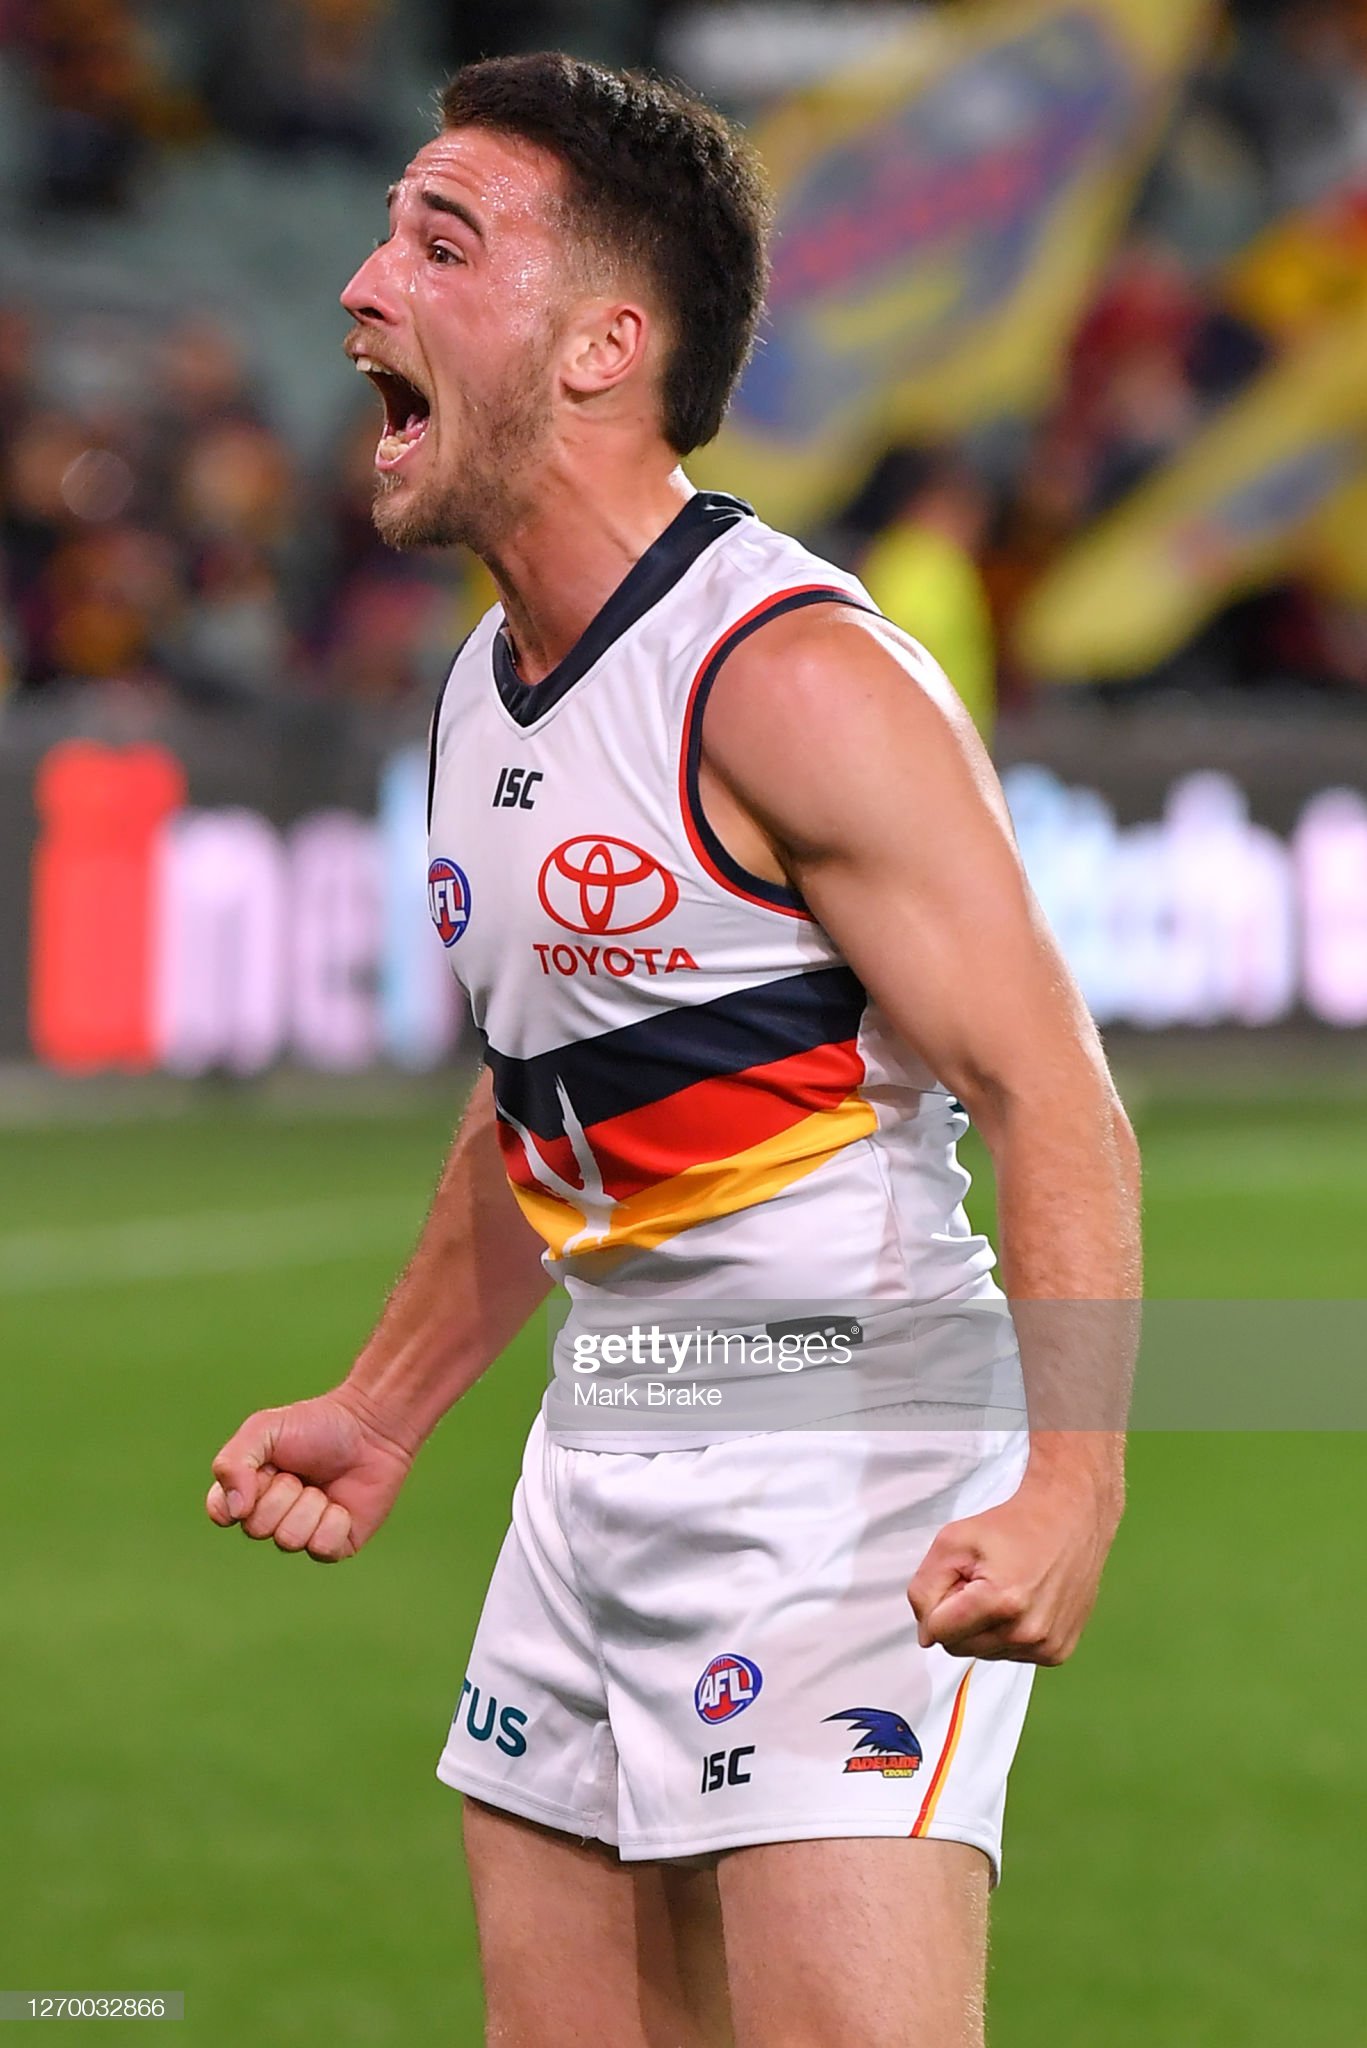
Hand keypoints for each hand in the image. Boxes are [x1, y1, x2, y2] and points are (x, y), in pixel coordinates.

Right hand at [206, 1386, 417, 1562]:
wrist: (370, 1428)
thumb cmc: (316, 1425)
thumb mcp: (265, 1429)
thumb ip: (234, 1462)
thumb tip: (234, 1512)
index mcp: (245, 1491)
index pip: (220, 1512)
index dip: (241, 1493)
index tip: (265, 1469)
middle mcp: (269, 1518)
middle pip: (256, 1528)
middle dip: (283, 1493)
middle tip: (300, 1472)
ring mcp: (300, 1534)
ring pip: (289, 1540)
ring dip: (310, 1505)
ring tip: (323, 1485)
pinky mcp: (333, 1546)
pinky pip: (321, 1547)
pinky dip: (334, 1521)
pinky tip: (343, 1503)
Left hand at [907, 1472, 1121, 1665]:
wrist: (1068, 1519)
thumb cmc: (1012, 1526)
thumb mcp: (952, 1541)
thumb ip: (924, 1589)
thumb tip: (926, 1634)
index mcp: (1000, 1602)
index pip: (937, 1632)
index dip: (936, 1605)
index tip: (957, 1580)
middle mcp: (1027, 1632)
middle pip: (959, 1647)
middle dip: (958, 1618)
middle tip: (979, 1583)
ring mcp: (1046, 1646)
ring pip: (983, 1653)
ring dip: (983, 1627)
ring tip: (1003, 1591)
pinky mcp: (1058, 1652)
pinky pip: (1010, 1655)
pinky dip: (1007, 1634)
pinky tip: (1021, 1604)